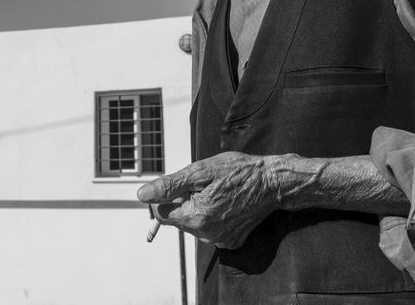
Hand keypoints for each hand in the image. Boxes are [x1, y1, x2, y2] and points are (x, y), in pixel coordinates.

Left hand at [136, 151, 282, 248]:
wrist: (272, 182)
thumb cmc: (237, 171)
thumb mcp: (199, 171)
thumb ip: (168, 186)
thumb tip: (142, 195)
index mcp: (196, 218)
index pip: (161, 213)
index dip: (168, 195)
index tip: (184, 183)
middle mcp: (206, 236)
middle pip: (179, 218)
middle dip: (185, 201)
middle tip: (206, 185)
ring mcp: (220, 241)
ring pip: (194, 223)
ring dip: (199, 208)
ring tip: (219, 192)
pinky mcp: (231, 242)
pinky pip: (211, 229)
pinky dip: (214, 216)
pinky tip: (227, 203)